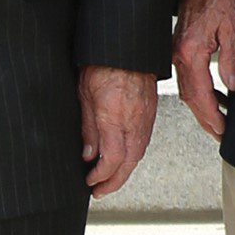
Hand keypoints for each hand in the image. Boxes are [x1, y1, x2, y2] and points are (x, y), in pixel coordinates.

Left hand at [80, 66, 158, 197]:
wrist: (126, 44)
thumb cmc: (104, 62)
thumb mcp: (84, 94)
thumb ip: (88, 127)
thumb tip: (88, 153)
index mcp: (115, 117)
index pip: (111, 160)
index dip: (100, 176)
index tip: (90, 181)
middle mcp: (134, 120)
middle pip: (128, 163)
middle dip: (114, 182)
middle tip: (101, 190)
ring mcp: (145, 116)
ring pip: (138, 153)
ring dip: (125, 170)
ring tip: (111, 178)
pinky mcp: (151, 110)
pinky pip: (144, 140)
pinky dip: (133, 155)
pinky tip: (124, 156)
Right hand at [172, 0, 234, 139]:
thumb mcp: (233, 25)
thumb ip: (231, 58)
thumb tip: (233, 86)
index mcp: (191, 52)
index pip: (200, 94)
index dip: (212, 115)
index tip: (222, 130)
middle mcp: (180, 55)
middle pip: (190, 97)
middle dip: (205, 118)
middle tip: (221, 134)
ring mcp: (178, 51)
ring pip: (188, 89)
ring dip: (202, 107)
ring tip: (219, 121)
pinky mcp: (181, 47)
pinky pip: (189, 76)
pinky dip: (200, 91)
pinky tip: (215, 95)